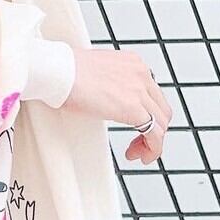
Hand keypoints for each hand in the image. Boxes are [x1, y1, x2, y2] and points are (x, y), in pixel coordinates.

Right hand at [62, 45, 172, 164]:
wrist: (59, 70)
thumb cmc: (65, 70)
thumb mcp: (96, 72)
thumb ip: (108, 82)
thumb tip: (104, 97)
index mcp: (132, 63)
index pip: (151, 93)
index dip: (147, 113)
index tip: (136, 126)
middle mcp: (141, 74)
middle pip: (161, 109)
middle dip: (153, 129)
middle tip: (138, 142)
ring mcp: (140, 90)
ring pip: (161, 123)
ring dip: (152, 142)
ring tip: (137, 152)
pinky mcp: (133, 109)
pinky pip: (154, 135)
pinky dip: (152, 149)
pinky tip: (141, 156)